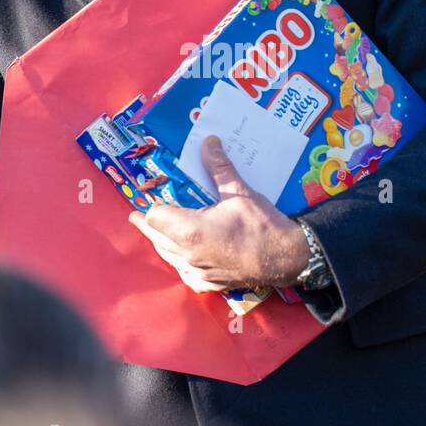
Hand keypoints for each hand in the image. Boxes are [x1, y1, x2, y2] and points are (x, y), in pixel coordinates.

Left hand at [128, 136, 309, 291]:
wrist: (288, 258)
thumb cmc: (262, 224)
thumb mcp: (240, 191)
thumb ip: (218, 167)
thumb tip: (208, 141)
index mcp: (189, 230)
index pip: (154, 217)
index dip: (153, 206)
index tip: (152, 200)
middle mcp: (186, 254)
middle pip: (154, 237)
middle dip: (148, 224)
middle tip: (137, 216)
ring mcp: (196, 272)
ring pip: (167, 256)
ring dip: (162, 242)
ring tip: (159, 232)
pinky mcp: (207, 284)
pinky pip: (183, 273)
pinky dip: (180, 262)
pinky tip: (183, 255)